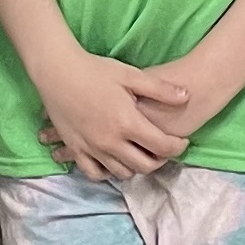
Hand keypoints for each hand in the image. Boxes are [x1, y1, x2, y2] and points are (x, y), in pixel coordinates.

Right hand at [32, 48, 191, 180]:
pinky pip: (95, 173)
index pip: (162, 147)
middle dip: (160, 161)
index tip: (182, 141)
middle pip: (145, 166)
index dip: (178, 147)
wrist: (57, 71)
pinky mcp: (76, 149)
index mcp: (127, 122)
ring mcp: (92, 148)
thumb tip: (187, 96)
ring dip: (136, 167)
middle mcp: (110, 141)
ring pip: (122, 173)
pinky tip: (115, 160)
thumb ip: (160, 89)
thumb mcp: (131, 75)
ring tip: (141, 153)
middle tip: (163, 150)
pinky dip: (108, 172)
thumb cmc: (95, 70)